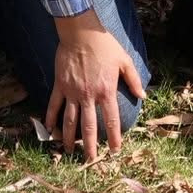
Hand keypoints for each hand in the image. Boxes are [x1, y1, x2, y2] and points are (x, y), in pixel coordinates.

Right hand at [47, 13, 142, 161]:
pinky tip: (50, 130)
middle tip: (91, 160)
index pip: (111, 120)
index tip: (115, 150)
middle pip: (89, 126)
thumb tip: (143, 96)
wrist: (80, 32)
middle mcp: (88, 95)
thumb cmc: (104, 45)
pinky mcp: (60, 85)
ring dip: (69, 138)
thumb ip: (133, 80)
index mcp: (106, 90)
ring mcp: (72, 92)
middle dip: (90, 146)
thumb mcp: (124, 60)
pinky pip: (54, 105)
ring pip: (69, 120)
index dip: (114, 137)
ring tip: (69, 151)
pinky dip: (51, 118)